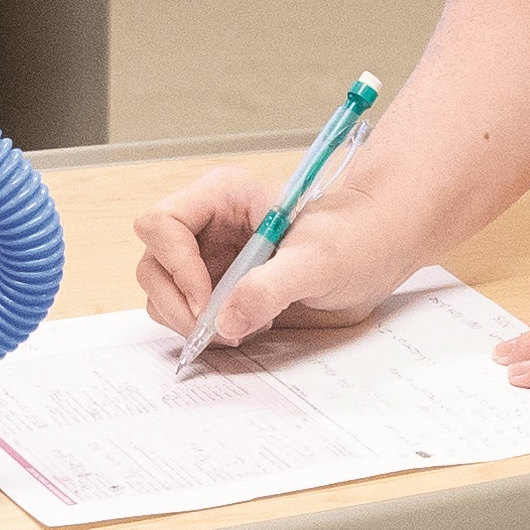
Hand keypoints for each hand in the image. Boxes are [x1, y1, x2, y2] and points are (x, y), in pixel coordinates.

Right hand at [131, 160, 419, 358]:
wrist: (376, 255)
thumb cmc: (354, 237)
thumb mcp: (318, 260)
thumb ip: (271, 286)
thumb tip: (226, 319)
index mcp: (221, 196)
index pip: (161, 224)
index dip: (176, 266)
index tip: (207, 301)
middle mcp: (206, 227)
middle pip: (153, 265)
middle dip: (179, 303)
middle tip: (220, 328)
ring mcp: (207, 260)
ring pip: (162, 295)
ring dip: (190, 322)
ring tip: (241, 326)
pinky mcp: (217, 291)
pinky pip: (185, 316)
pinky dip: (204, 333)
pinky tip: (244, 329)